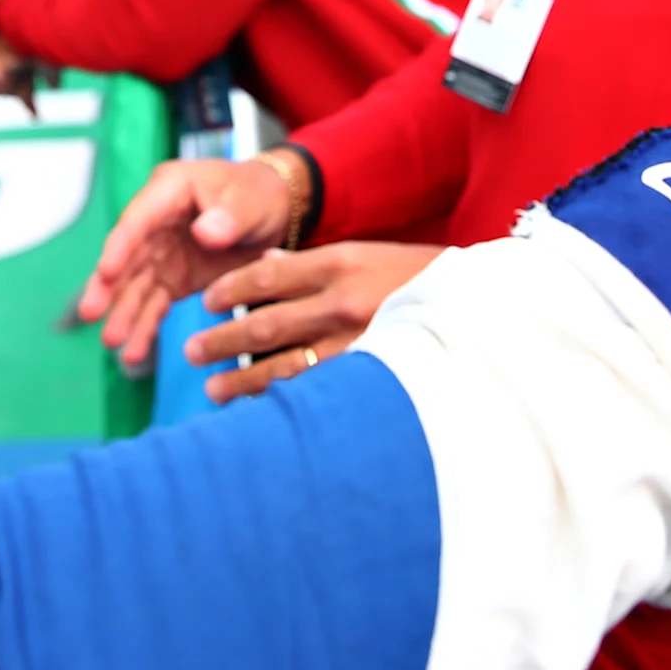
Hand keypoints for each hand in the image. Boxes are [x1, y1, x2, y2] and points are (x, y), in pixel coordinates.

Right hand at [73, 151, 300, 369]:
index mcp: (170, 190)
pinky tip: (132, 352)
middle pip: (126, 256)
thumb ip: (230, 217)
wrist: (276, 214)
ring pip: (135, 286)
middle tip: (90, 312)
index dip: (120, 246)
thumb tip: (206, 233)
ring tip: (111, 342)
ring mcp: (161, 253)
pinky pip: (154, 304)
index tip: (105, 272)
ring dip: (123, 313)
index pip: (138, 219)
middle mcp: (156, 223)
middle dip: (107, 286)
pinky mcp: (173, 279)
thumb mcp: (250, 201)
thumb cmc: (259, 196)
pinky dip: (145, 327)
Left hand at [188, 243, 443, 402]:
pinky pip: (315, 392)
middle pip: (265, 323)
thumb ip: (312, 264)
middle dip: (222, 340)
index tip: (205, 303)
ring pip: (284, 366)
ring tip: (213, 389)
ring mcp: (357, 343)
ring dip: (242, 379)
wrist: (480, 308)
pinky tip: (260, 412)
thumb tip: (262, 264)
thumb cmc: (419, 279)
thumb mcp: (366, 256)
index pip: (268, 274)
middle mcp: (343, 301)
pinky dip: (283, 403)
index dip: (230, 290)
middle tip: (190, 351)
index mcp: (340, 262)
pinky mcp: (370, 377)